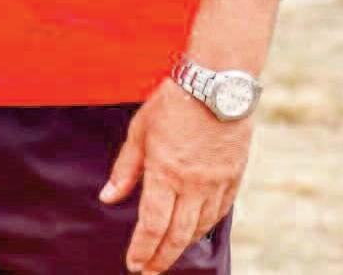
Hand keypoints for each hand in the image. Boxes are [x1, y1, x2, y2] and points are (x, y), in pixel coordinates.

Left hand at [101, 79, 251, 273]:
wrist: (217, 86)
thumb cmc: (172, 104)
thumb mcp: (139, 131)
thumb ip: (125, 169)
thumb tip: (108, 198)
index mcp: (165, 172)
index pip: (152, 223)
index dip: (142, 248)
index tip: (133, 265)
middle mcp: (193, 184)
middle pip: (177, 233)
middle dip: (161, 257)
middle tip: (149, 271)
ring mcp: (217, 183)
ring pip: (200, 226)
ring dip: (182, 246)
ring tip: (167, 256)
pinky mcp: (234, 178)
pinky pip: (220, 212)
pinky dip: (205, 227)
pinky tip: (194, 233)